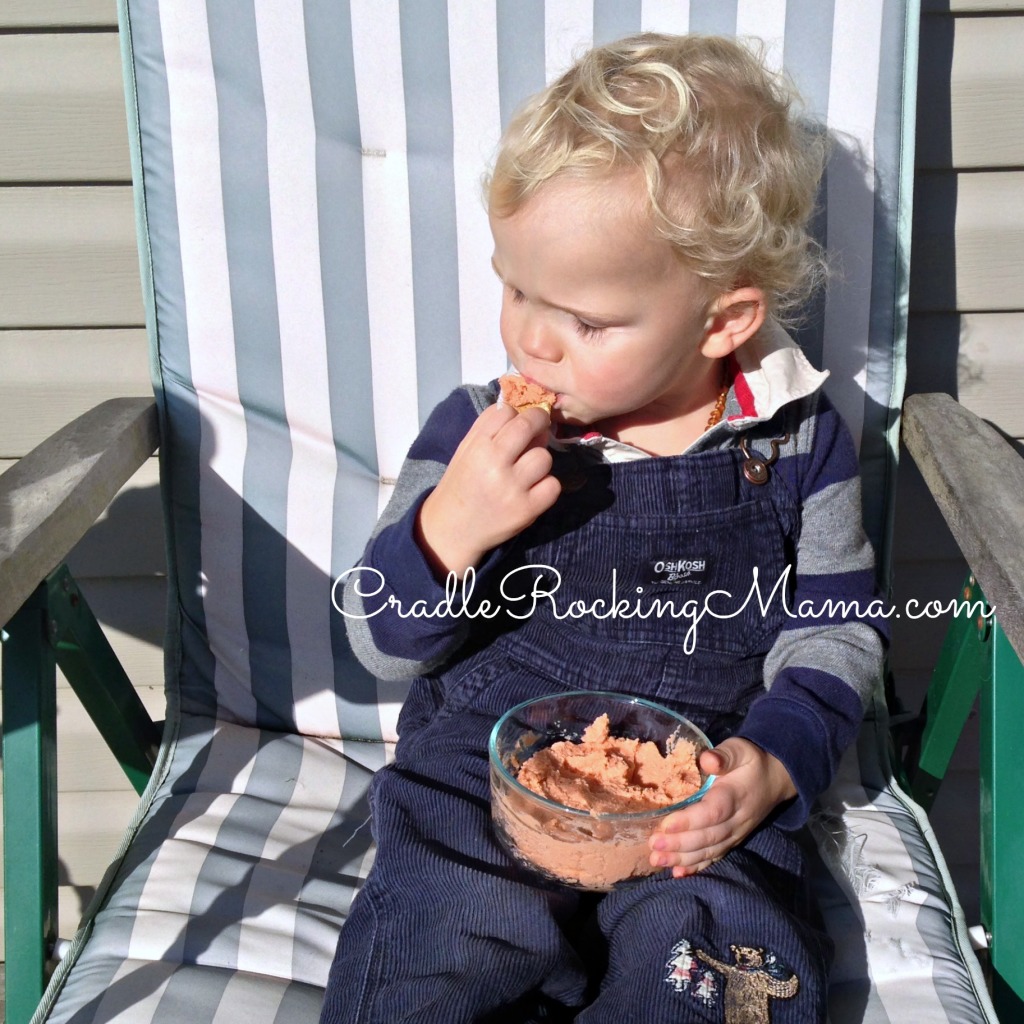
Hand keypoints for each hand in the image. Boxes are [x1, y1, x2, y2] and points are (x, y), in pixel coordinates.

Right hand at [416, 403, 560, 578]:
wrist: (452, 529)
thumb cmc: (461, 485)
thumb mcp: (466, 451)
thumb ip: (489, 428)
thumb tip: (523, 409)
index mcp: (477, 446)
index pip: (505, 411)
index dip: (515, 413)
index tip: (518, 421)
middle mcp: (494, 463)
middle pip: (529, 425)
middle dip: (539, 421)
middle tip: (540, 428)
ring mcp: (512, 487)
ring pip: (544, 457)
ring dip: (539, 461)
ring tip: (527, 471)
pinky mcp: (526, 510)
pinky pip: (553, 486)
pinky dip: (546, 486)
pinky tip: (533, 490)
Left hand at [648, 737, 796, 876]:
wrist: (775, 779)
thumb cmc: (750, 762)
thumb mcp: (739, 750)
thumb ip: (724, 755)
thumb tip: (707, 760)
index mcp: (735, 795)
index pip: (712, 812)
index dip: (689, 821)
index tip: (665, 825)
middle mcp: (736, 820)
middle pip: (708, 836)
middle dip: (680, 844)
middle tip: (654, 845)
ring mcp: (735, 834)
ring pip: (709, 850)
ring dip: (682, 859)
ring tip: (657, 860)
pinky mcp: (732, 841)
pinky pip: (714, 857)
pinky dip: (696, 868)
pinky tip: (677, 874)